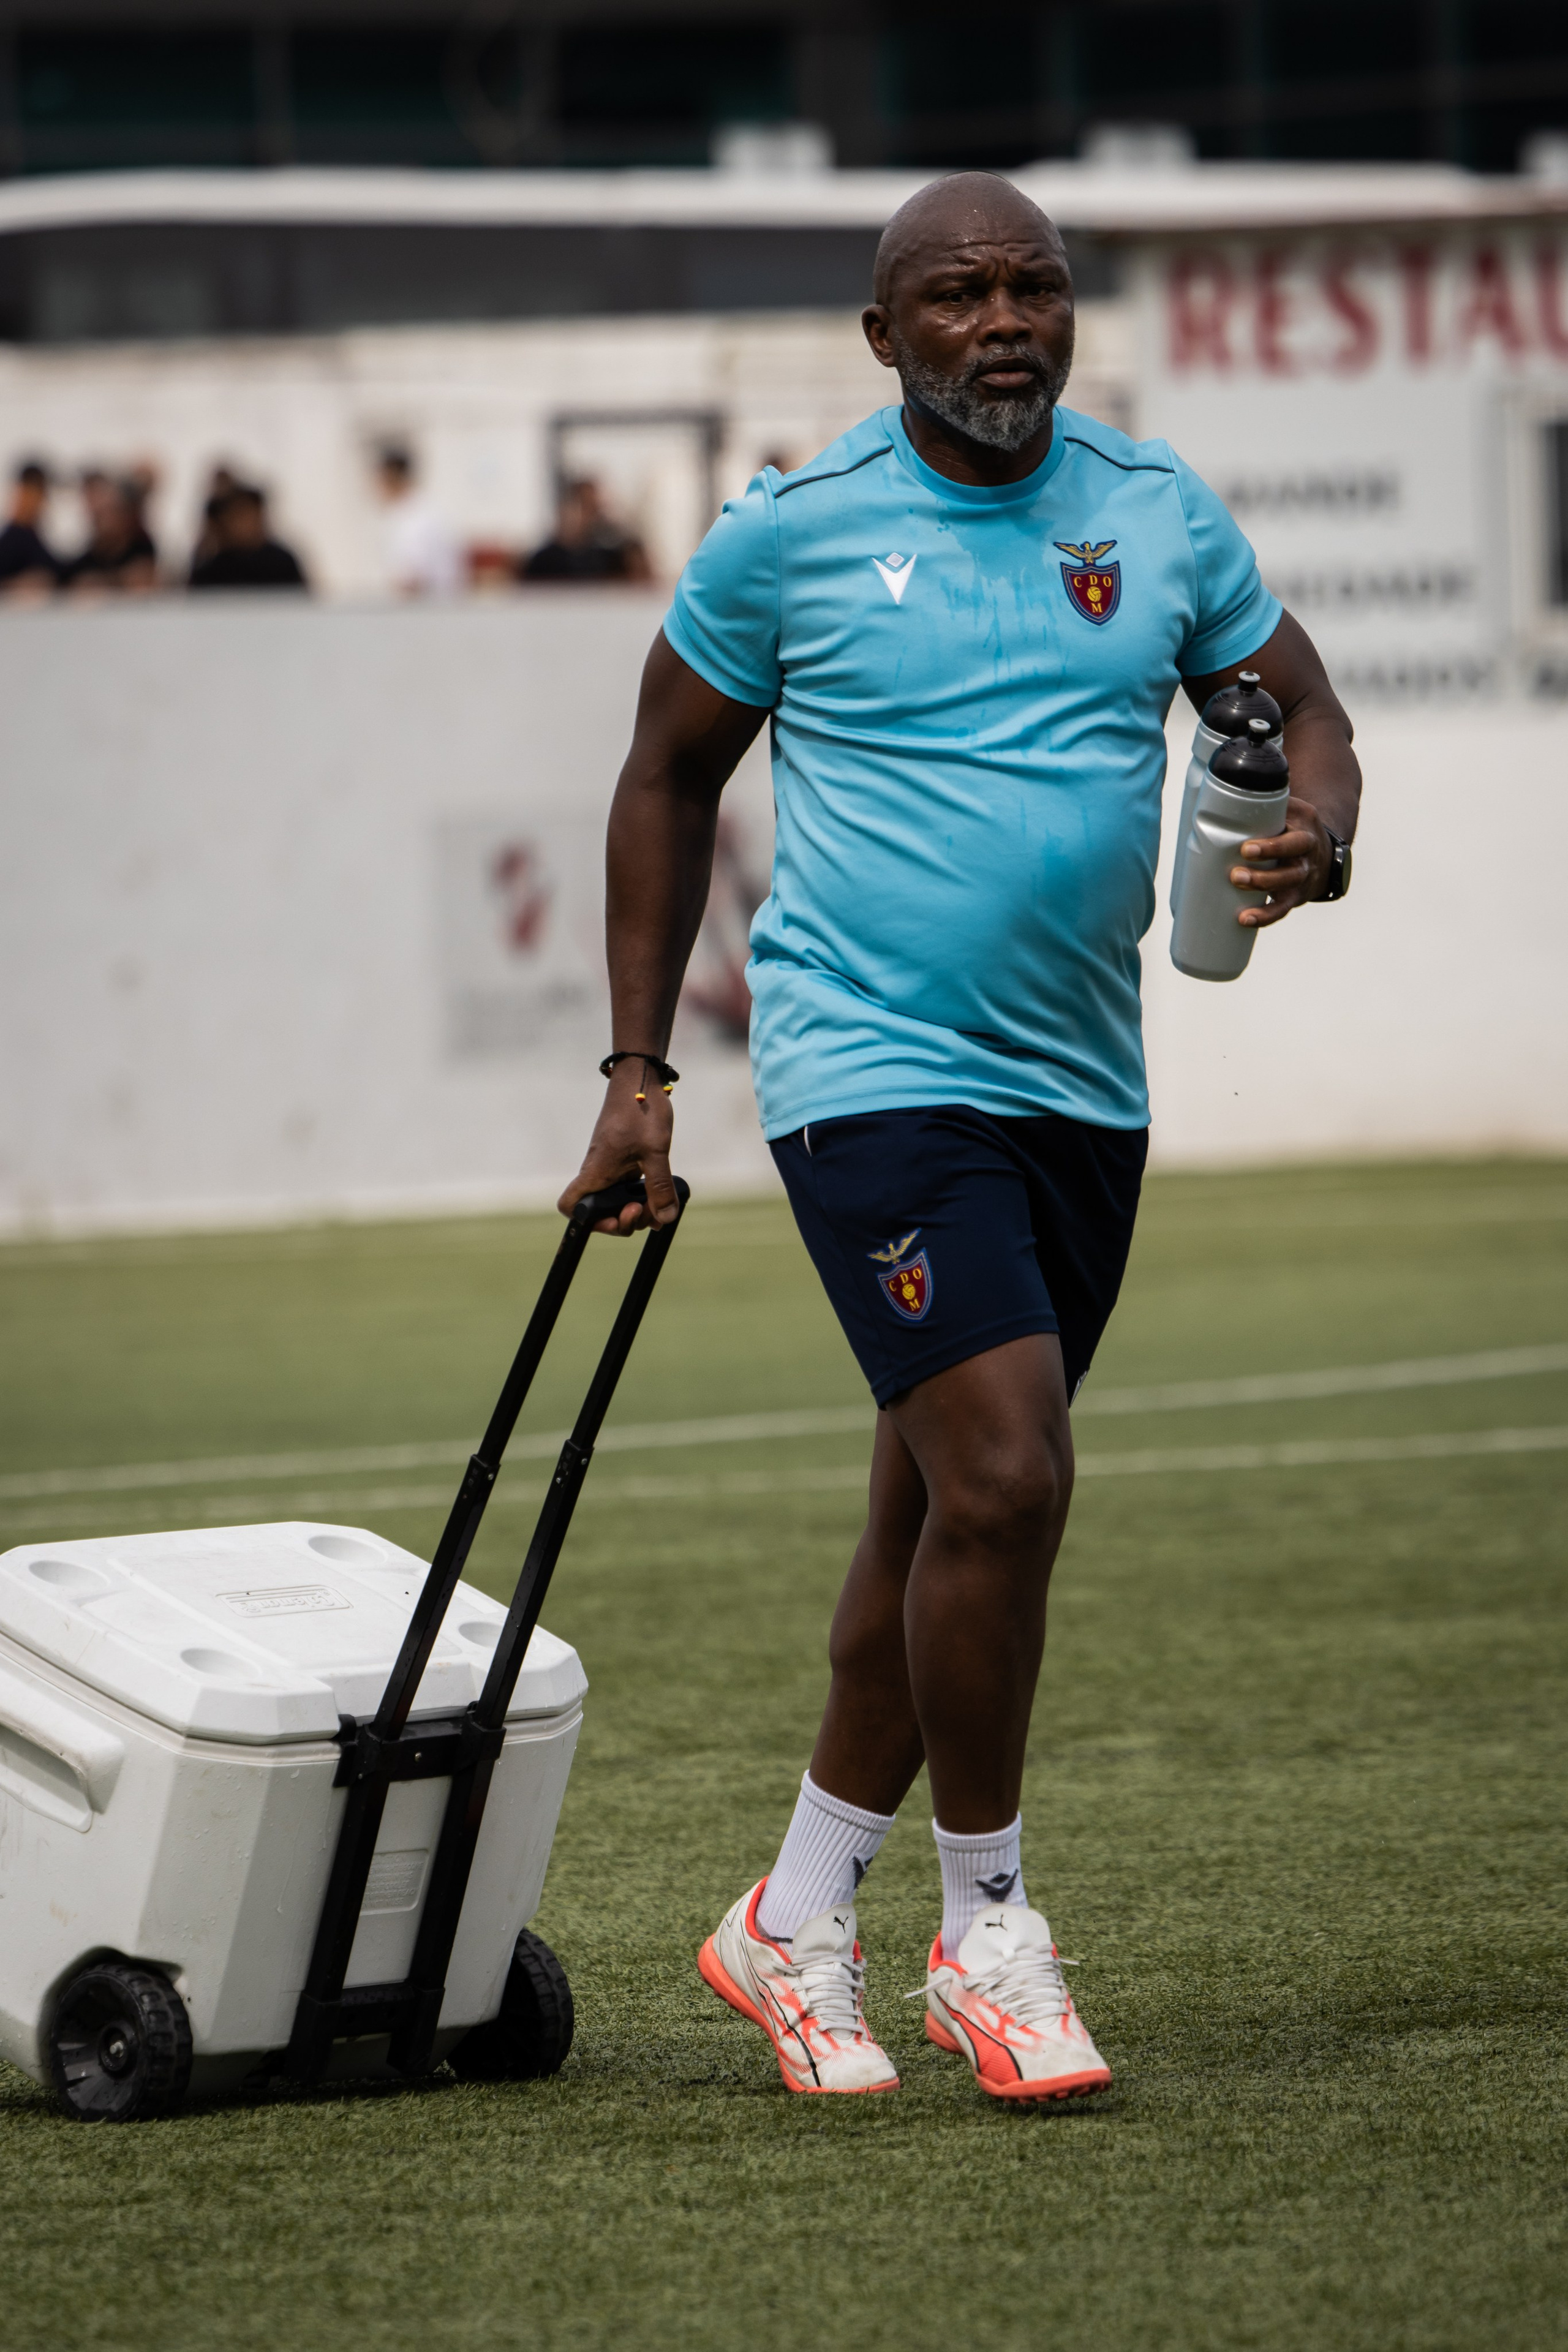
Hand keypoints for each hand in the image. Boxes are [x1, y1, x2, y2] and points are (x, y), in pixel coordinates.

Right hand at [557, 1060, 680, 1233]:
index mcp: (597, 1172)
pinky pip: (627, 1188)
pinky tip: (661, 1193)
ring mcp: (610, 1168)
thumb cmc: (642, 1110)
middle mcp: (599, 1173)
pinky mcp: (622, 1161)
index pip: (571, 1206)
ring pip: (616, 1201)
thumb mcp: (655, 1151)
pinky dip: (643, 1196)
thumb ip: (660, 1187)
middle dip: (624, 1221)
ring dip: (637, 1210)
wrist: (641, 1079)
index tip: (617, 1216)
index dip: (587, 1222)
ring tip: (660, 1205)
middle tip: (649, 1212)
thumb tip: (665, 1218)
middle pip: (600, 1212)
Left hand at [1229, 793, 1332, 927]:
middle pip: (1293, 857)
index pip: (1293, 831)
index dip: (1271, 844)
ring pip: (1288, 883)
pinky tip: (1246, 919)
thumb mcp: (1286, 807)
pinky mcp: (1296, 895)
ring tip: (1237, 885)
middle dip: (1265, 864)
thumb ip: (1262, 800)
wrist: (1322, 853)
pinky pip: (1282, 908)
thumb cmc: (1290, 826)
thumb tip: (1215, 785)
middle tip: (1237, 871)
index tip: (1245, 848)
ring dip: (1262, 887)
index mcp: (1304, 824)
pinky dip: (1265, 916)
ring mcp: (1304, 874)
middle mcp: (1308, 849)